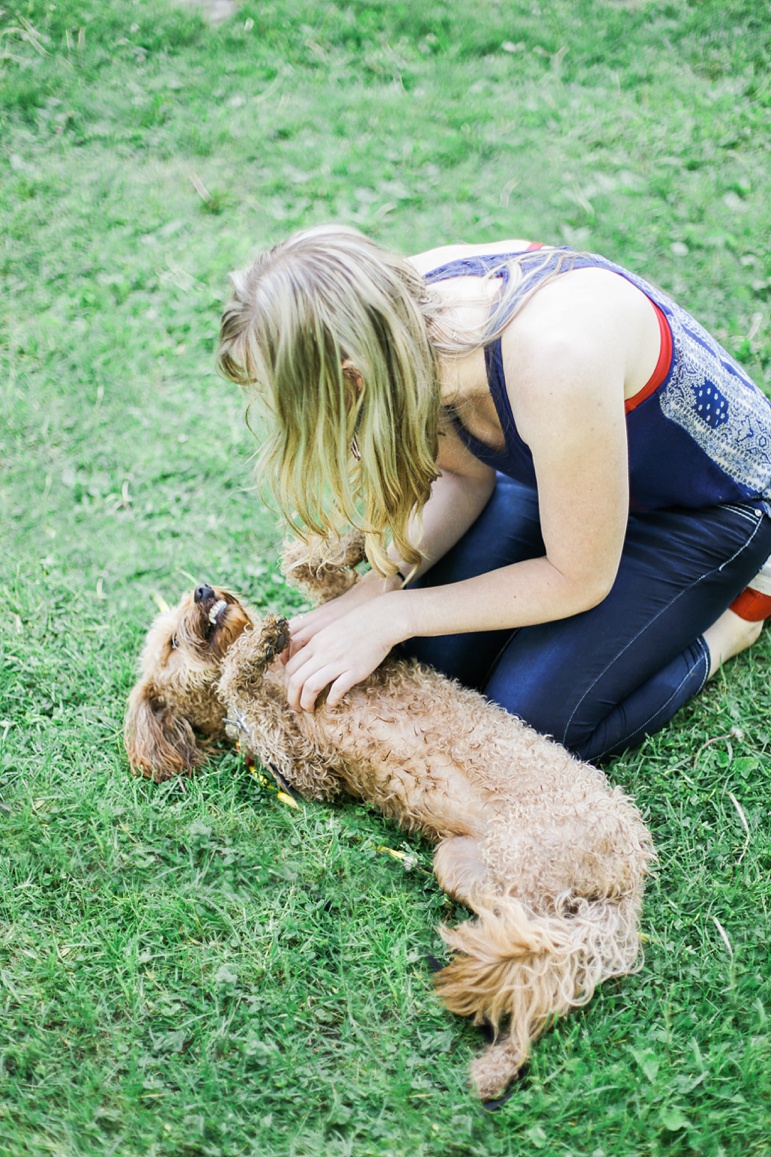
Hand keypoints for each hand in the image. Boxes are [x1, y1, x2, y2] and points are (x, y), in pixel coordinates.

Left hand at [284, 593, 406, 711]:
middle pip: (296, 680)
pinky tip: (331, 705)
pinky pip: (336, 690)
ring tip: (309, 709)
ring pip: (311, 687)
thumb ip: (317, 645)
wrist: (380, 620)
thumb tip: (308, 661)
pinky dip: (330, 701)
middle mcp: (323, 653)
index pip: (290, 667)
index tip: (293, 691)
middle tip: (296, 706)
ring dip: (306, 702)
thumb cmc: (356, 624)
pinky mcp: (354, 671)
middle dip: (292, 698)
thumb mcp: (330, 630)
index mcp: (315, 643)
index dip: (288, 683)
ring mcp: (338, 662)